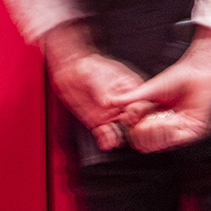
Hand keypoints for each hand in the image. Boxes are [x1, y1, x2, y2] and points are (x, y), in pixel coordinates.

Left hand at [43, 22, 144, 151]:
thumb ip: (102, 88)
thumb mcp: (94, 73)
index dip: (138, 107)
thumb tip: (107, 101)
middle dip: (131, 124)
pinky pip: (105, 133)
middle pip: (133, 116)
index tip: (132, 112)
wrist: (70, 73)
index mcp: (128, 86)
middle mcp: (122, 102)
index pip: (139, 99)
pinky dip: (106, 139)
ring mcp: (111, 113)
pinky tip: (107, 143)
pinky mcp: (99, 121)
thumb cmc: (86, 67)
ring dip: (119, 135)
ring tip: (114, 140)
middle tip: (126, 127)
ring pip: (120, 128)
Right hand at [112, 28, 210, 153]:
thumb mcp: (150, 89)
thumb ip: (131, 99)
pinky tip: (169, 117)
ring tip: (159, 115)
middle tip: (146, 118)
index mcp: (156, 119)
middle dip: (142, 132)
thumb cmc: (178, 76)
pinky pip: (176, 139)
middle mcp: (167, 128)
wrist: (201, 69)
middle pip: (147, 144)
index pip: (138, 136)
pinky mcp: (195, 130)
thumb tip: (109, 102)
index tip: (131, 116)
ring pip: (159, 145)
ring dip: (155, 130)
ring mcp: (181, 131)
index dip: (133, 130)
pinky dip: (168, 129)